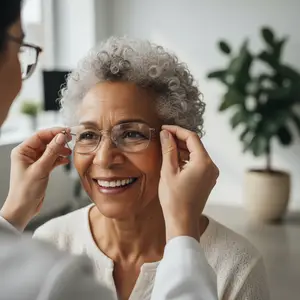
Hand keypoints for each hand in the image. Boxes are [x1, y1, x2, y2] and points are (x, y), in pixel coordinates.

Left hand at [1, 127, 71, 230]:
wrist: (23, 208)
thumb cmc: (25, 190)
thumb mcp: (41, 169)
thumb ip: (52, 152)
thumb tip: (61, 137)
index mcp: (22, 151)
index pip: (40, 135)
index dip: (54, 132)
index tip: (67, 131)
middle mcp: (27, 154)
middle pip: (46, 142)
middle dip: (58, 141)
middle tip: (71, 140)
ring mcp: (34, 162)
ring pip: (50, 150)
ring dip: (60, 150)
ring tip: (69, 152)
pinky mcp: (41, 169)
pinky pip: (52, 159)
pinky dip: (59, 159)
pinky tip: (65, 160)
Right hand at [159, 125, 218, 240]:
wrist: (182, 222)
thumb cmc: (174, 199)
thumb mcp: (168, 171)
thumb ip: (168, 149)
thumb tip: (166, 134)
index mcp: (204, 162)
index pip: (192, 137)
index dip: (177, 130)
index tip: (164, 128)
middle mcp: (211, 166)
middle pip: (195, 145)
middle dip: (179, 139)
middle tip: (163, 136)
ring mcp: (211, 174)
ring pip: (196, 154)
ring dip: (182, 149)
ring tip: (166, 147)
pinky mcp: (207, 180)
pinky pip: (197, 163)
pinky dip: (186, 159)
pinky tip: (174, 160)